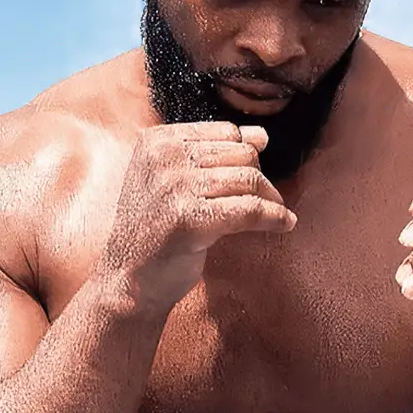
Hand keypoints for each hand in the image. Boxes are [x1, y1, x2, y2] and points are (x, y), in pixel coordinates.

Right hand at [97, 122, 295, 312]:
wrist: (127, 279)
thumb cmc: (154, 232)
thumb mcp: (174, 182)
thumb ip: (214, 155)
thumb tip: (262, 134)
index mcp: (157, 141)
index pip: (226, 132)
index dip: (247, 157)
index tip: (251, 181)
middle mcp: (164, 157)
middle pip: (242, 154)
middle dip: (261, 180)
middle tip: (268, 202)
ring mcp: (175, 186)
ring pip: (249, 180)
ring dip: (272, 200)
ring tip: (277, 214)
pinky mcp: (190, 218)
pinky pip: (250, 209)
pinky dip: (274, 217)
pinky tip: (284, 224)